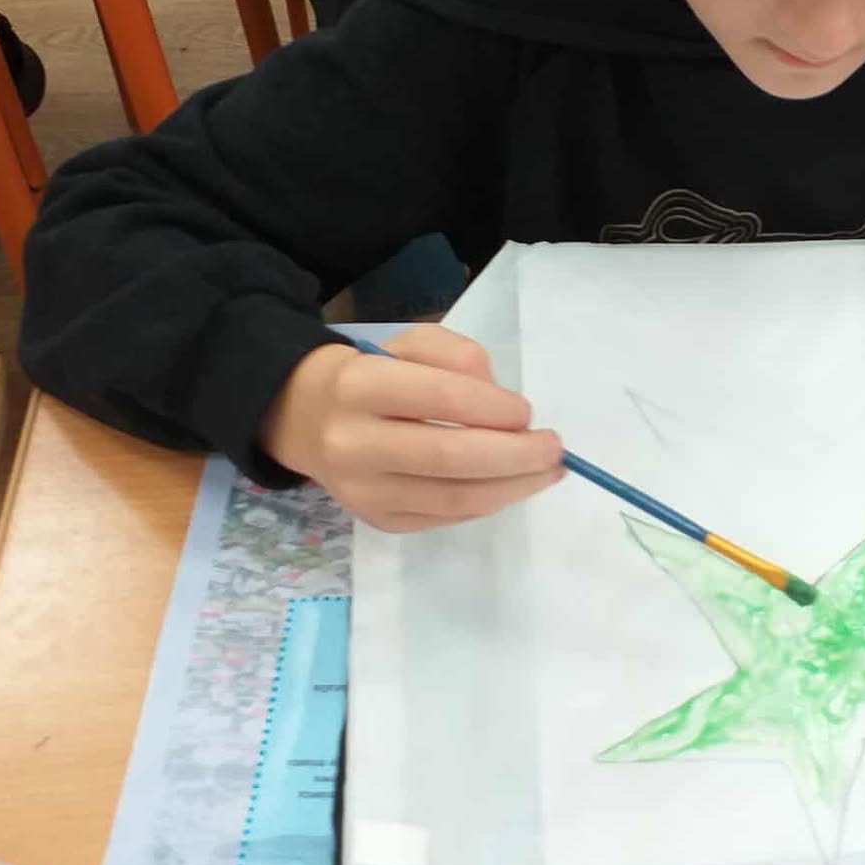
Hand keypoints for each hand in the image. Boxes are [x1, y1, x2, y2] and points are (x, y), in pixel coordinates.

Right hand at [260, 326, 563, 530]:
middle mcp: (354, 443)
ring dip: (513, 488)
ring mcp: (364, 491)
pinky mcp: (378, 521)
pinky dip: (488, 503)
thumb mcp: (411, 344)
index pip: (444, 398)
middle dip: (516, 456)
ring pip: (454, 498)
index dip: (496, 407)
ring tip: (547, 473)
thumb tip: (506, 409)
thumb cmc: (375, 374)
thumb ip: (461, 359)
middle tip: (554, 449)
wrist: (309, 419)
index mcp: (360, 385)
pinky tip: (511, 486)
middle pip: (451, 457)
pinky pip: (446, 517)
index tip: (527, 412)